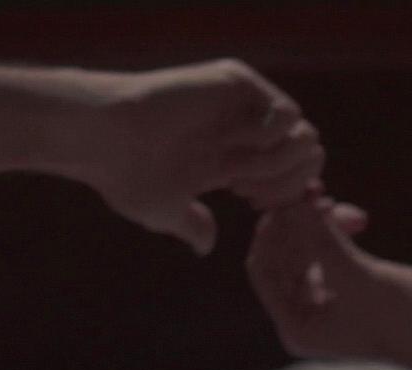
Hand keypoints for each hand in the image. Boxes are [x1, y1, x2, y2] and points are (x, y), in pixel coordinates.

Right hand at [69, 59, 323, 255]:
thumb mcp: (166, 211)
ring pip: (304, 134)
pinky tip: (233, 151)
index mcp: (235, 156)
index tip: (256, 209)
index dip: (290, 196)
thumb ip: (192, 225)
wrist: (102, 137)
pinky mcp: (237, 82)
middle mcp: (244, 128)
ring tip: (238, 175)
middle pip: (308, 155)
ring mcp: (243, 104)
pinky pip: (287, 115)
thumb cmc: (125, 174)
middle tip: (249, 195)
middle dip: (289, 184)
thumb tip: (205, 245)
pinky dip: (269, 141)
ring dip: (277, 164)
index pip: (294, 173)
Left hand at [246, 196, 411, 369]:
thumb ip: (323, 241)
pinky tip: (356, 217)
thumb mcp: (360, 279)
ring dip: (321, 223)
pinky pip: (330, 249)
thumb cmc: (406, 321)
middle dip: (301, 224)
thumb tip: (293, 201)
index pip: (263, 268)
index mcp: (296, 325)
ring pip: (307, 248)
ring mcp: (330, 300)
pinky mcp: (353, 285)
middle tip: (323, 195)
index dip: (273, 230)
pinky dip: (338, 230)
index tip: (293, 199)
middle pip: (282, 255)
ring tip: (348, 209)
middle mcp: (306, 315)